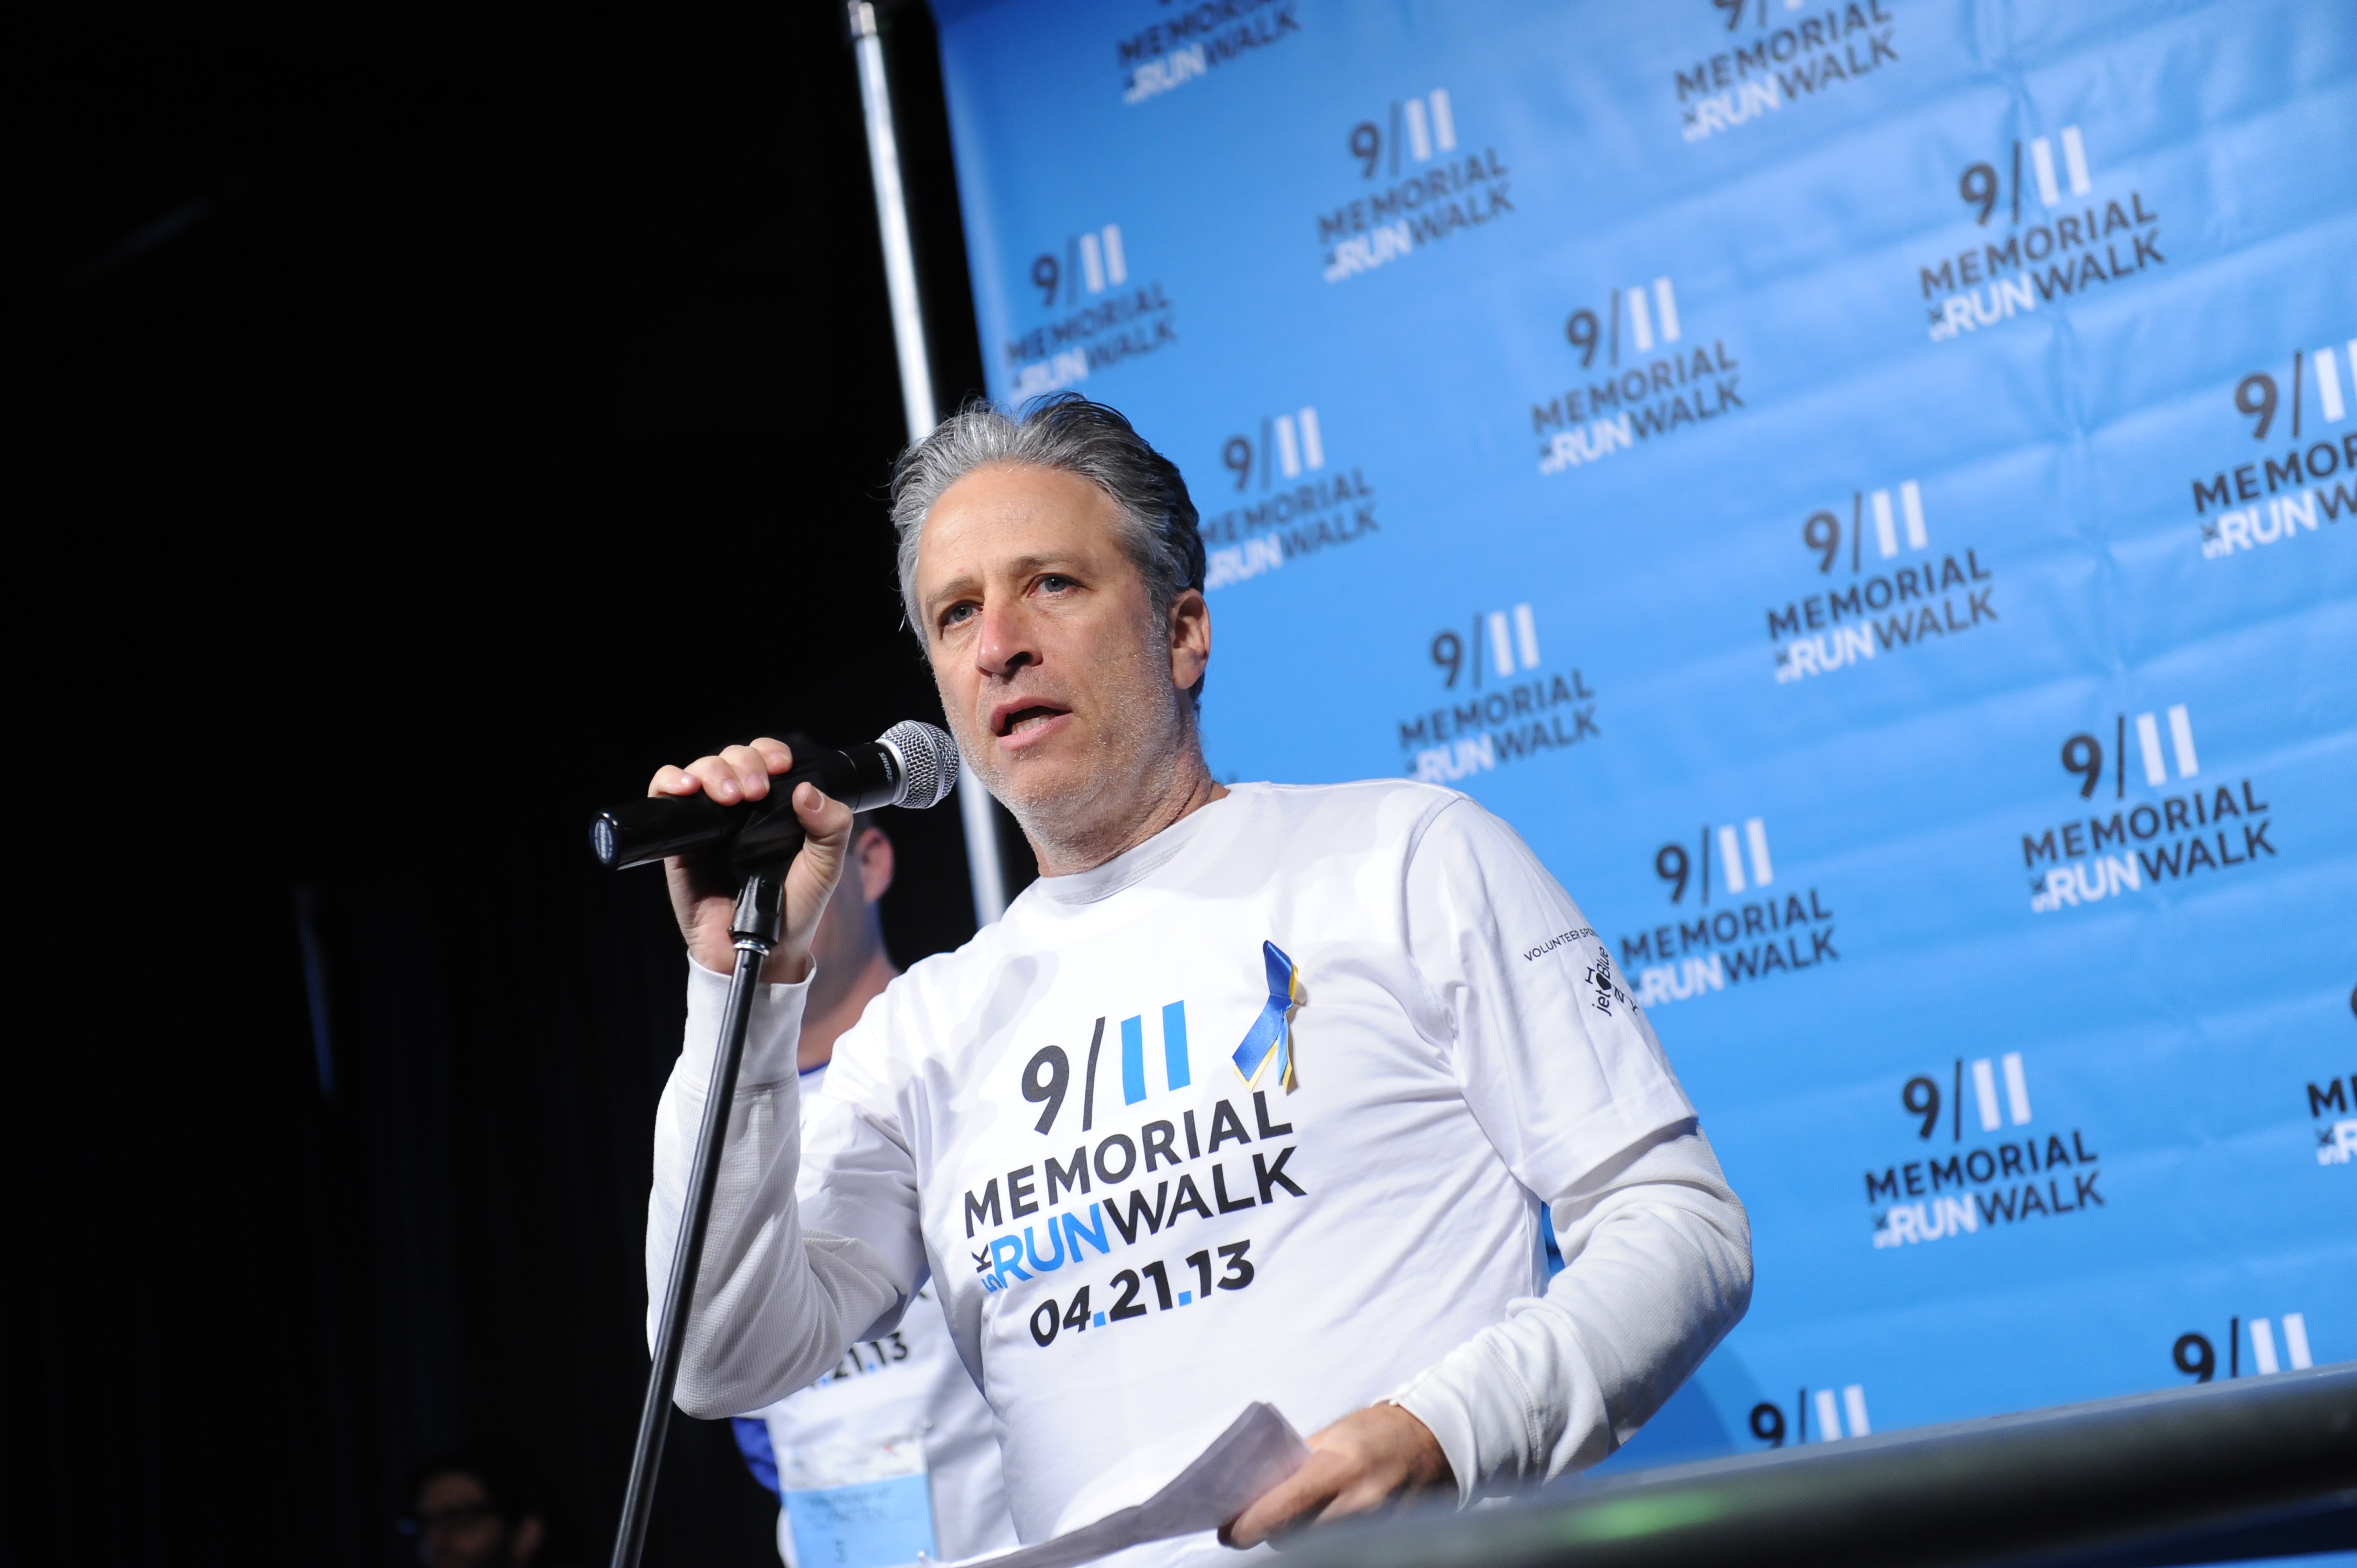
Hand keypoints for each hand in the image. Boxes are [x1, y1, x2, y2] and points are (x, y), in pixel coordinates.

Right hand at [649, 738, 852, 984]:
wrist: (760, 949)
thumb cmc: (794, 909)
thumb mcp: (825, 867)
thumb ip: (832, 828)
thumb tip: (808, 790)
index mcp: (774, 807)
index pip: (765, 760)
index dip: (770, 752)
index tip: (781, 765)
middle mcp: (739, 809)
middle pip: (731, 758)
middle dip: (743, 763)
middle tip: (755, 791)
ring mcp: (708, 823)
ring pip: (700, 770)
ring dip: (713, 770)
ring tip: (728, 796)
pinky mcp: (679, 841)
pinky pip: (664, 797)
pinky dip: (670, 782)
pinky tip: (687, 789)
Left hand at [1222, 1403, 1453, 1548]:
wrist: (1434, 1440)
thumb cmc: (1375, 1432)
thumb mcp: (1330, 1438)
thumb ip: (1294, 1467)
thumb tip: (1252, 1495)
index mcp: (1339, 1467)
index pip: (1281, 1510)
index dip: (1248, 1526)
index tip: (1230, 1532)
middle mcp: (1360, 1502)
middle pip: (1295, 1538)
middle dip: (1272, 1533)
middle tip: (1257, 1523)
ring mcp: (1380, 1527)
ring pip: (1317, 1549)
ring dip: (1299, 1539)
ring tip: (1295, 1519)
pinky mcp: (1391, 1539)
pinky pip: (1345, 1548)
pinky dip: (1328, 1541)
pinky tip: (1325, 1525)